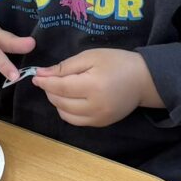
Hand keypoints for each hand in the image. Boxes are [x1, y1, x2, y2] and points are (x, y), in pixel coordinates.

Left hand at [31, 47, 157, 127]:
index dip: (45, 82)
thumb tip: (42, 74)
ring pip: (65, 114)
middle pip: (60, 102)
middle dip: (50, 90)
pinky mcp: (100, 124)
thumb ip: (66, 66)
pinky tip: (71, 99)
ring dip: (57, 102)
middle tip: (51, 79)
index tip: (36, 76)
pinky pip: (75, 120)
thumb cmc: (118, 63)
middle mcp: (95, 106)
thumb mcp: (91, 56)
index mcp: (93, 86)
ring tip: (62, 89)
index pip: (60, 87)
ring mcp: (98, 118)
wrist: (144, 80)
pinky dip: (67, 111)